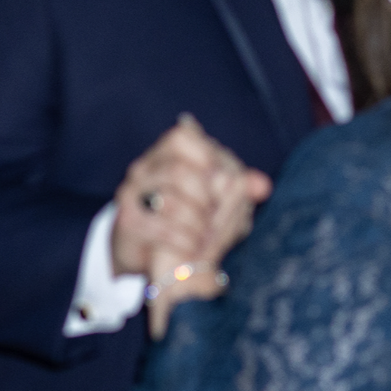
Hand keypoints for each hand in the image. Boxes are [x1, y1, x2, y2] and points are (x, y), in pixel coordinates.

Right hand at [113, 115, 270, 336]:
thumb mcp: (217, 200)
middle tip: (219, 217)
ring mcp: (130, 194)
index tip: (224, 180)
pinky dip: (181, 238)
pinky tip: (194, 247)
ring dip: (196, 222)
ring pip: (168, 200)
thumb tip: (263, 186)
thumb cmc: (189, 218)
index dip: (205, 156)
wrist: (147, 252)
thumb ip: (239, 189)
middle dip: (206, 199)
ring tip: (209, 236)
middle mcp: (143, 168)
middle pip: (178, 172)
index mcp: (164, 154)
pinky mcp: (127, 220)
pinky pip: (157, 226)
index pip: (181, 138)